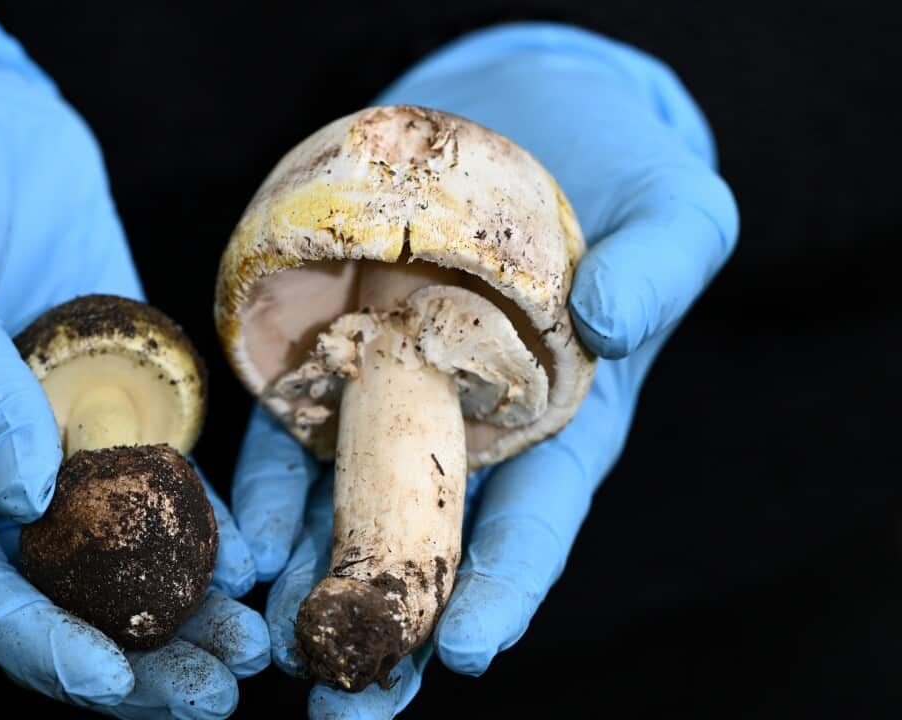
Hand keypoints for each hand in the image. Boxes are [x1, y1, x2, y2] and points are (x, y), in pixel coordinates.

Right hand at [0, 2, 264, 715]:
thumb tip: (18, 495)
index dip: (31, 639)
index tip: (109, 678)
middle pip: (50, 587)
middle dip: (130, 649)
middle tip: (213, 691)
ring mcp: (47, 428)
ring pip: (115, 544)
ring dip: (180, 601)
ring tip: (249, 647)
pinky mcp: (109, 385)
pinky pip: (158, 467)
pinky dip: (203, 516)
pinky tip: (253, 553)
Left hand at [231, 22, 738, 716]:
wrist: (517, 115)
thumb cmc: (617, 173)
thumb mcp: (674, 209)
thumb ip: (663, 265)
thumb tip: (615, 322)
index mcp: (561, 426)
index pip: (533, 523)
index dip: (502, 586)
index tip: (465, 649)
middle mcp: (468, 433)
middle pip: (425, 544)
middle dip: (385, 624)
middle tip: (345, 708)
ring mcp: (390, 399)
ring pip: (341, 508)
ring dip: (304, 583)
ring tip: (269, 652)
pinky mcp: (326, 357)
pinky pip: (284, 435)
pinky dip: (260, 492)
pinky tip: (232, 545)